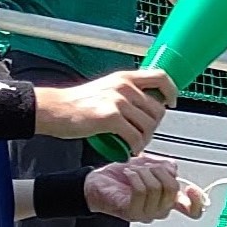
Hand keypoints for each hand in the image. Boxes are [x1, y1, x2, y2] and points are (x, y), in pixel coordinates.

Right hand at [38, 68, 177, 150]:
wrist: (54, 109)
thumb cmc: (78, 103)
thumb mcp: (106, 88)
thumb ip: (125, 92)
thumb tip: (146, 104)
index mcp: (124, 77)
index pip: (161, 77)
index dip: (171, 91)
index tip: (171, 103)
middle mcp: (124, 86)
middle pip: (157, 109)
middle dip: (154, 126)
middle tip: (143, 134)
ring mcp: (117, 101)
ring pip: (148, 125)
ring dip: (145, 139)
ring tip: (135, 143)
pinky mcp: (110, 118)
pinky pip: (135, 137)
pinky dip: (135, 147)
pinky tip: (129, 149)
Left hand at [85, 158, 206, 222]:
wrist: (94, 183)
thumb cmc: (117, 177)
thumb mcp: (146, 165)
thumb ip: (163, 167)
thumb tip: (172, 168)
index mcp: (166, 200)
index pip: (192, 210)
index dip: (197, 201)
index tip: (191, 188)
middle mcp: (158, 210)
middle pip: (172, 189)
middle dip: (159, 170)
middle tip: (146, 166)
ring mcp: (145, 214)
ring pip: (156, 188)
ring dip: (144, 172)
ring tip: (133, 170)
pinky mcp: (131, 212)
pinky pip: (141, 191)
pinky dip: (135, 177)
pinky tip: (128, 173)